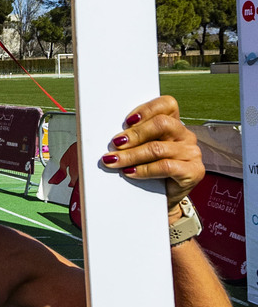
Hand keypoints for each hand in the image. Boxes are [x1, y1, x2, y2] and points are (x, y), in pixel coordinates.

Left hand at [100, 96, 202, 211]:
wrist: (161, 202)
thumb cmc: (148, 172)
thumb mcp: (140, 150)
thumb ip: (133, 139)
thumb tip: (111, 136)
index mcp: (174, 124)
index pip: (166, 105)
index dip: (146, 110)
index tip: (127, 121)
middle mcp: (186, 135)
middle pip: (161, 124)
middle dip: (134, 134)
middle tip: (115, 143)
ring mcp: (192, 153)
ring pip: (158, 148)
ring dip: (131, 155)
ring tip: (114, 161)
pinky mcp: (194, 171)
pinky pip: (165, 166)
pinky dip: (144, 169)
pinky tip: (130, 172)